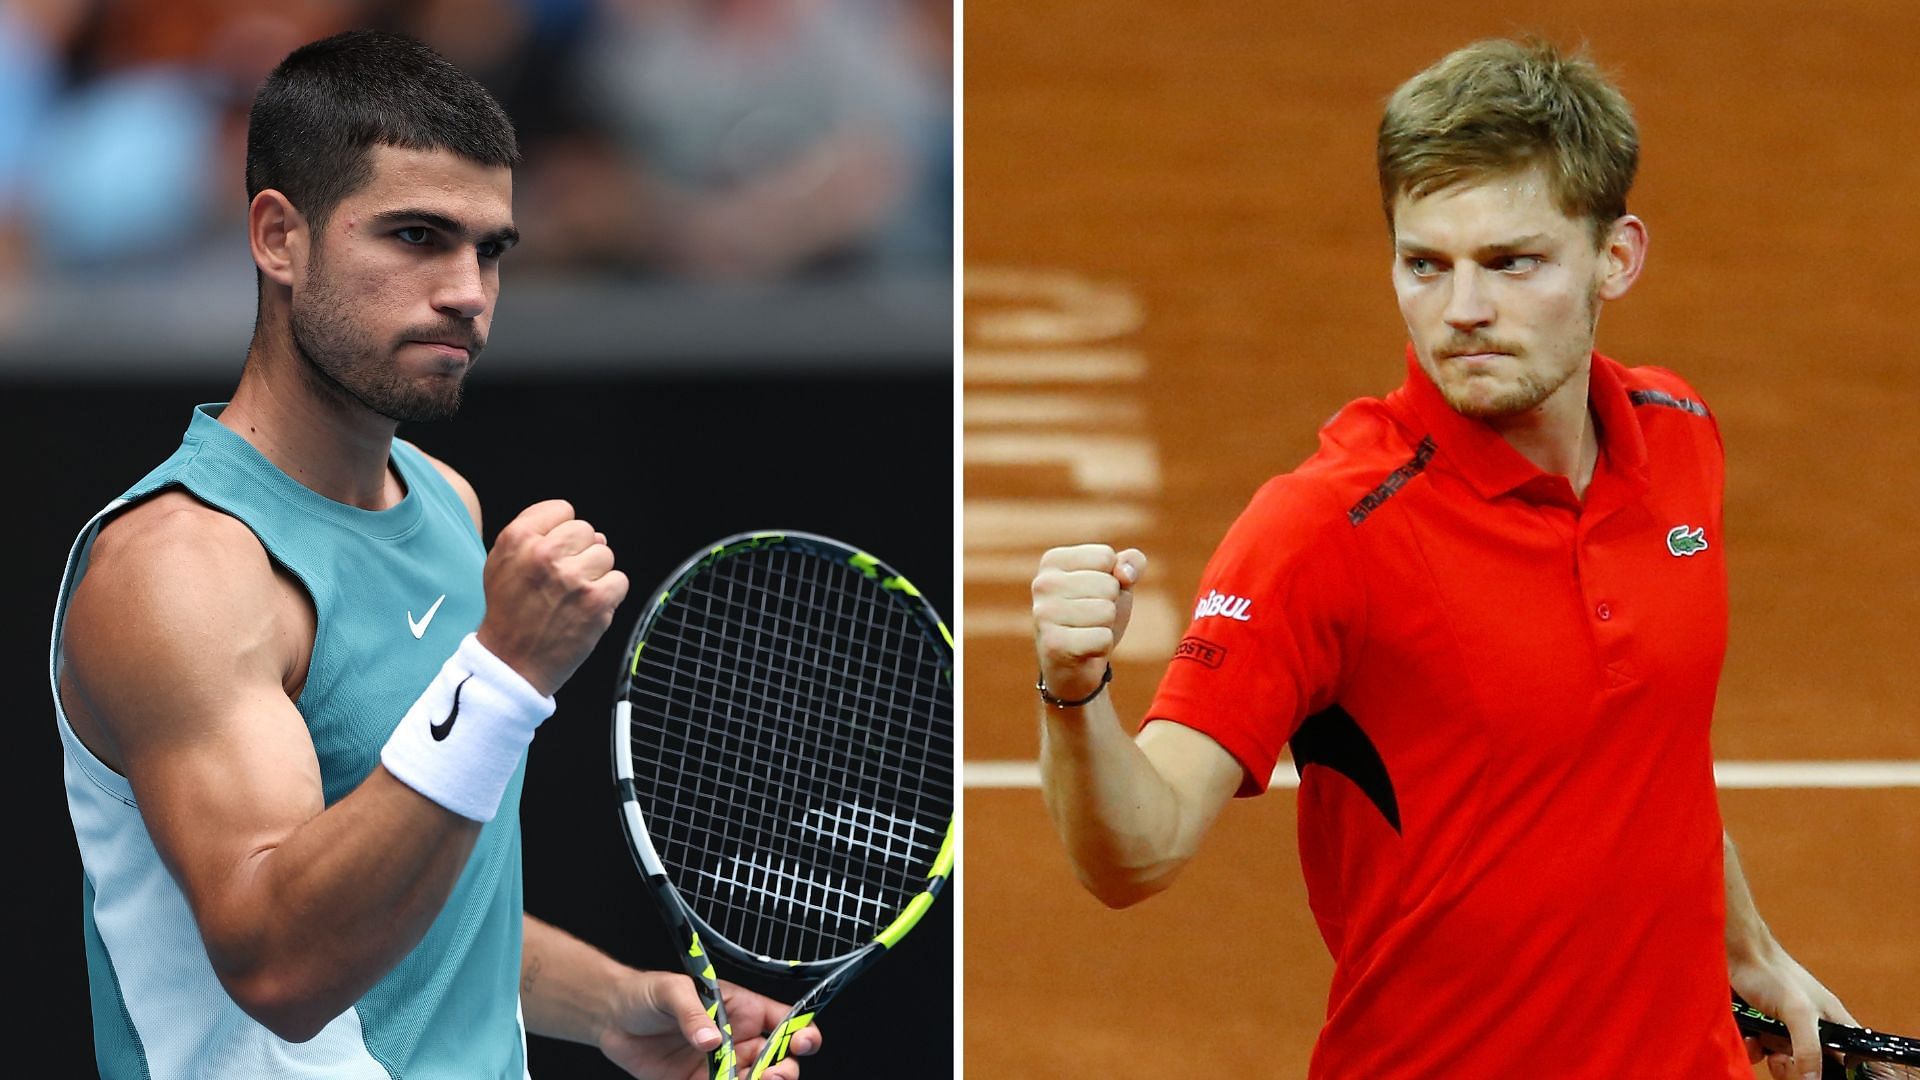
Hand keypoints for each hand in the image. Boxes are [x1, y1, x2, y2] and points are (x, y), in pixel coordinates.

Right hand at [476, 500, 628, 695]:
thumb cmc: (508, 612)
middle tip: (562, 581)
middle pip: (587, 531)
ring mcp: (572, 577)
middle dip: (580, 553)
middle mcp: (545, 554)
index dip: (562, 532)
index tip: (554, 554)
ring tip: (572, 596)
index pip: (562, 510)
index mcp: (518, 538)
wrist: (510, 663)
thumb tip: (593, 533)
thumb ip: (536, 534)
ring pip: (605, 555)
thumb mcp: (501, 562)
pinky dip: (609, 595)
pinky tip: (587, 608)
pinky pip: (620, 580)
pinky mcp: (596, 601)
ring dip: (595, 574)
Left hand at [596, 971, 821, 1079]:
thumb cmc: (646, 993)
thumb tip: (712, 1040)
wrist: (612, 1018)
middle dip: (783, 1070)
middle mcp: (737, 1039)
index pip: (784, 1021)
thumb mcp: (671, 991)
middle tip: (769, 1076)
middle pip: (778, 1060)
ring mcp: (720, 1065)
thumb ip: (693, 1012)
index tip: (800, 1043)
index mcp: (742, 1009)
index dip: (801, 1033)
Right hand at [1032, 544, 1146, 702]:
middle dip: (1110, 605)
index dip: (1113, 579)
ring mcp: (1044, 614)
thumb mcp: (1117, 583)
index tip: (1093, 595)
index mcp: (1053, 561)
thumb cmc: (1094, 617)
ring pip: (1107, 611)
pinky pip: (1103, 638)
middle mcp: (1042, 583)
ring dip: (1106, 626)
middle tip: (1090, 619)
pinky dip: (1102, 647)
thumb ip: (1130, 562)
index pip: (1105, 556)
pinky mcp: (1053, 644)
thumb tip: (1125, 574)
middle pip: (1108, 584)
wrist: (1073, 667)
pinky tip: (1084, 650)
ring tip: (1086, 632)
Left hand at [1732, 944, 1855, 1079]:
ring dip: (1771, 1058)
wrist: (1734, 953)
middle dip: (1795, 1067)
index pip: (1847, 1057)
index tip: (1818, 1071)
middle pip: (1813, 1066)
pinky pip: (1761, 1052)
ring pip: (1785, 1062)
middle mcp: (1812, 1027)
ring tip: (1763, 1042)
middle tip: (1782, 1057)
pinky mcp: (1761, 1027)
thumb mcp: (1797, 1012)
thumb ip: (1808, 1048)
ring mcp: (1786, 1028)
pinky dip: (1753, 1049)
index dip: (1836, 1069)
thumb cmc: (1772, 973)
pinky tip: (1748, 1038)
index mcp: (1832, 1022)